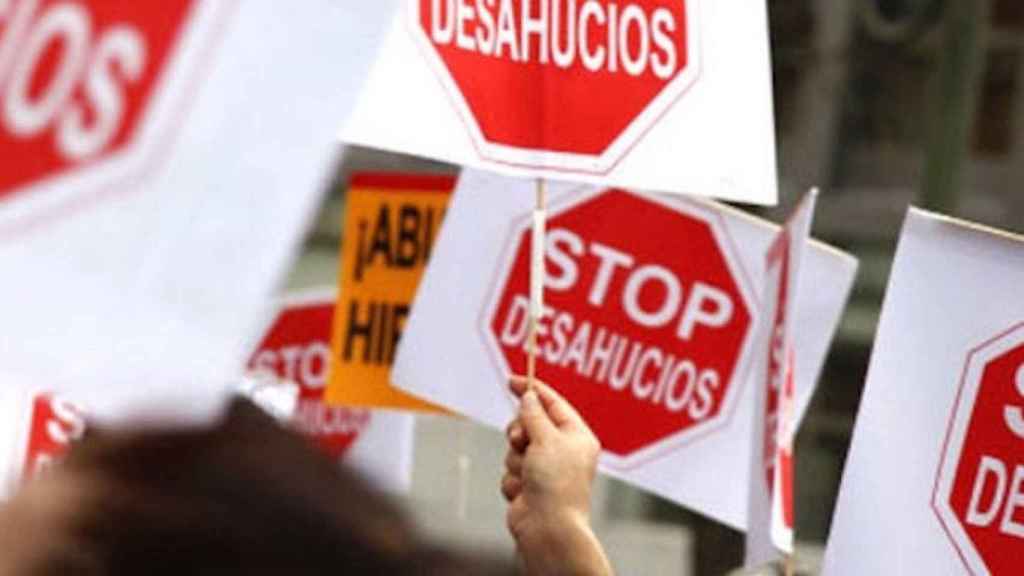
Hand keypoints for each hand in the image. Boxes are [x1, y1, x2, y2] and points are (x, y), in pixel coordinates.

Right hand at [502, 376, 612, 575]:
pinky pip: (510, 470)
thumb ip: (534, 415)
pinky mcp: (529, 486)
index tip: (512, 380)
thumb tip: (528, 398)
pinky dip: (513, 479)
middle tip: (522, 442)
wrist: (548, 528)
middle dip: (519, 433)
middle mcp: (563, 451)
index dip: (533, 390)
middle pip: (529, 425)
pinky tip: (524, 492)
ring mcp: (545, 469)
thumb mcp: (546, 439)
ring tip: (528, 475)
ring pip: (515, 449)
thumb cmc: (556, 483)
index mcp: (577, 436)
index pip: (553, 404)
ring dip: (516, 460)